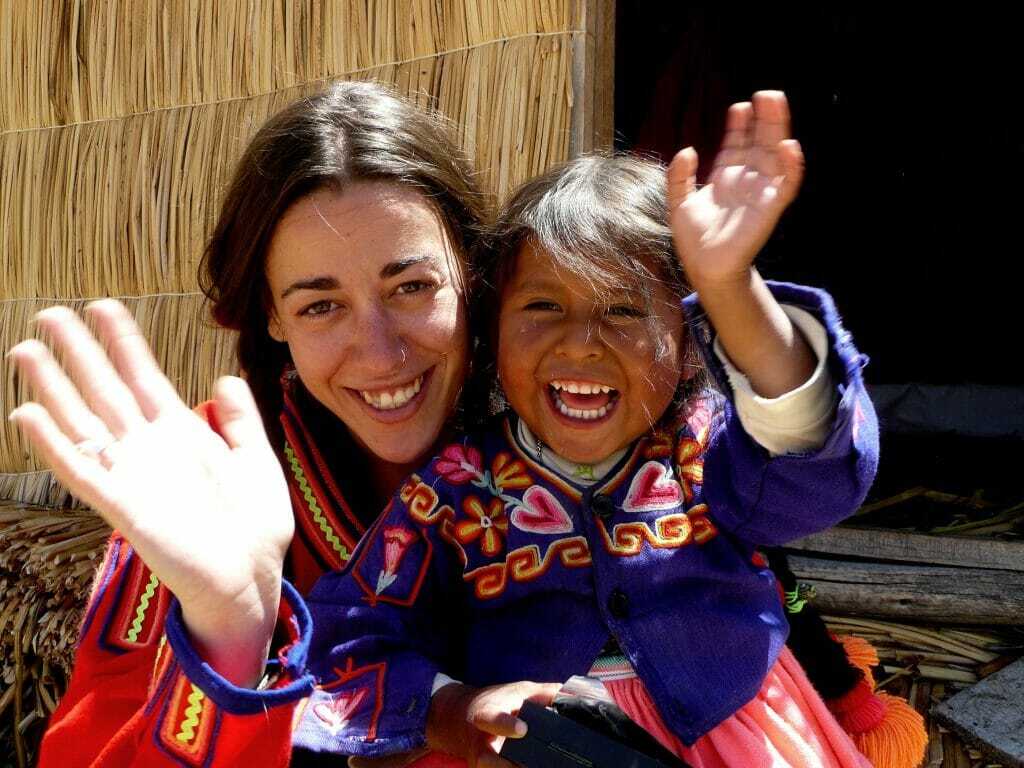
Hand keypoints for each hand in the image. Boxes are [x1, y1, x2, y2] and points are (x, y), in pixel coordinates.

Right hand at [8, 301, 292, 685]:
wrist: (251, 577)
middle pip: (104, 390)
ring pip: (83, 423)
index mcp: (181, 434)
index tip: (103, 306)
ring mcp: (132, 476)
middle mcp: (149, 449)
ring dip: (53, 389)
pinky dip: (54, 444)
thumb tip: (225, 377)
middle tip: (48, 314)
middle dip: (78, 352)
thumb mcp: (257, 460)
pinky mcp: (122, 508)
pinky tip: (27, 414)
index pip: (144, 378)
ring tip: (25, 352)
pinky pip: (81, 471)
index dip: (123, 343)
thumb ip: (242, 419)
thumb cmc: (254, 524)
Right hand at [417, 681, 559, 767]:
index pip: (492, 720)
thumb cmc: (495, 702)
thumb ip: (542, 694)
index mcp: (485, 716)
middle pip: (488, 760)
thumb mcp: (516, 691)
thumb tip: (570, 695)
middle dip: (509, 765)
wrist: (461, 718)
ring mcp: (480, 763)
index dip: (506, 725)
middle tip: (532, 764)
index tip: (523, 729)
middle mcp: (480, 744)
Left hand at [668, 90, 803, 288]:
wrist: (704, 268)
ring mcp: (759, 193)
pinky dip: (791, 166)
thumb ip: (679, 176)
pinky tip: (789, 145)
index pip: (736, 145)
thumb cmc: (694, 240)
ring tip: (776, 104)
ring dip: (777, 130)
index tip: (739, 107)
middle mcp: (745, 182)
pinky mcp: (769, 208)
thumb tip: (687, 150)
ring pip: (773, 155)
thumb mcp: (679, 202)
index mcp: (726, 179)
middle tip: (766, 94)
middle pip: (758, 144)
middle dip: (763, 120)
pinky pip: (785, 185)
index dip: (739, 126)